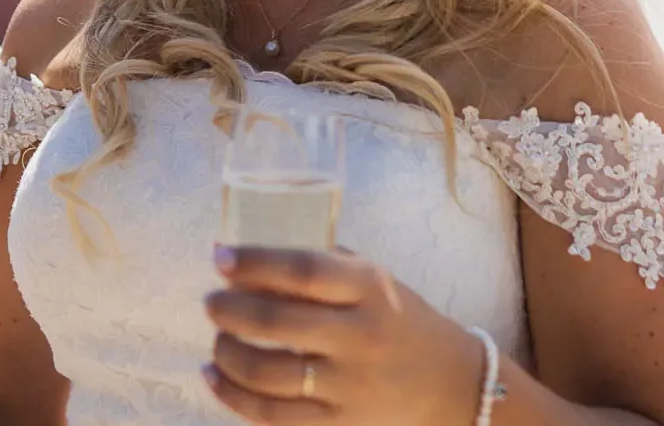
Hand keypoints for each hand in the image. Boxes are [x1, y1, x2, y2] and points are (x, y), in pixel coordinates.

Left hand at [204, 246, 484, 422]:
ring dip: (227, 353)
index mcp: (371, 289)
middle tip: (211, 303)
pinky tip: (216, 377)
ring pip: (268, 374)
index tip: (221, 258)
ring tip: (217, 340)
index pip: (304, 270)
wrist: (451, 385)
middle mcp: (361, 336)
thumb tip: (254, 253)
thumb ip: (326, 267)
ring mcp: (350, 387)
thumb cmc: (403, 323)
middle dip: (229, 310)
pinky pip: (273, 416)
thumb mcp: (376, 282)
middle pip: (277, 323)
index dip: (255, 262)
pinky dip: (234, 396)